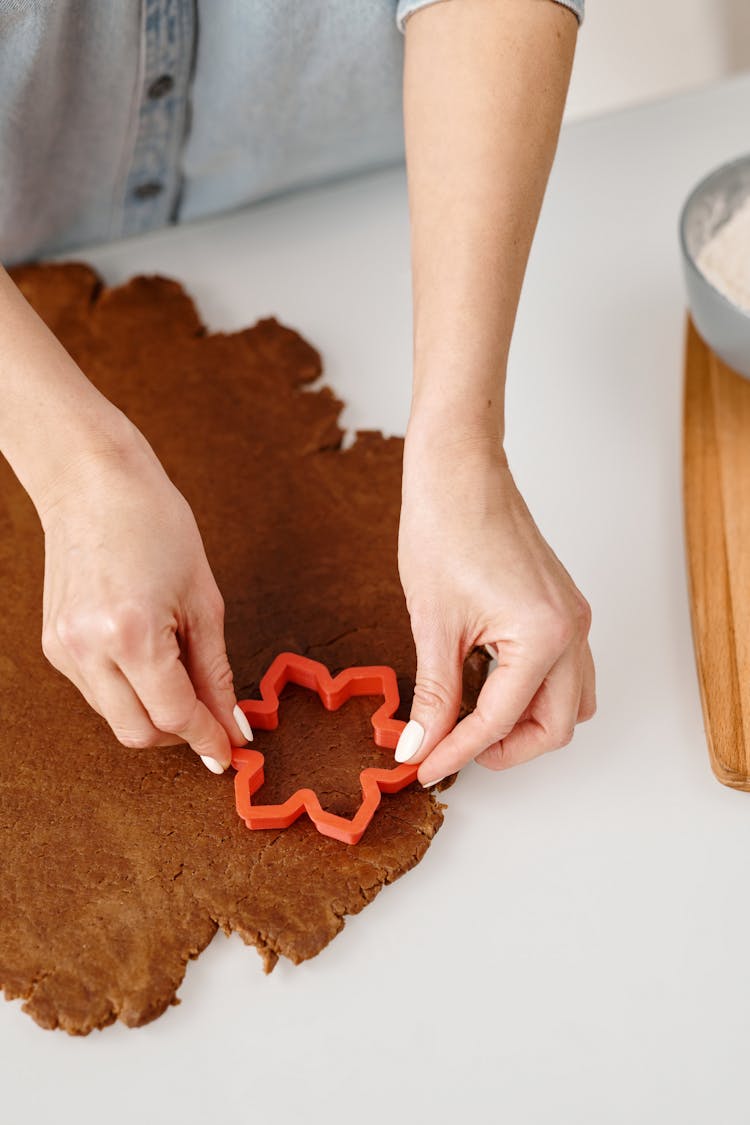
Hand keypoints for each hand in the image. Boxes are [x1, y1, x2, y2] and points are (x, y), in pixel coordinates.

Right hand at [38, 430, 251, 771]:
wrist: (93, 483)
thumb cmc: (156, 524)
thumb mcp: (204, 601)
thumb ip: (216, 672)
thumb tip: (232, 726)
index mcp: (131, 633)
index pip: (173, 715)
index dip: (207, 737)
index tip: (230, 749)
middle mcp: (87, 649)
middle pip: (138, 732)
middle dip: (180, 733)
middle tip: (212, 716)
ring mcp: (63, 649)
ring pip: (115, 717)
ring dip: (154, 712)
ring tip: (180, 668)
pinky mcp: (54, 645)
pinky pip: (98, 692)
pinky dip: (130, 690)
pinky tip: (148, 655)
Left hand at [396, 428, 594, 784]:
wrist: (458, 471)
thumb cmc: (445, 527)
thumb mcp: (434, 624)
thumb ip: (434, 694)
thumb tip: (421, 743)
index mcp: (543, 635)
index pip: (503, 720)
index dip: (459, 751)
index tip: (425, 767)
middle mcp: (571, 630)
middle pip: (557, 725)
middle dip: (505, 748)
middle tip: (451, 750)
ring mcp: (572, 618)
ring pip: (570, 701)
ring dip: (526, 722)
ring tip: (468, 719)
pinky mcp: (562, 607)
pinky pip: (562, 670)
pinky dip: (530, 690)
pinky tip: (483, 681)